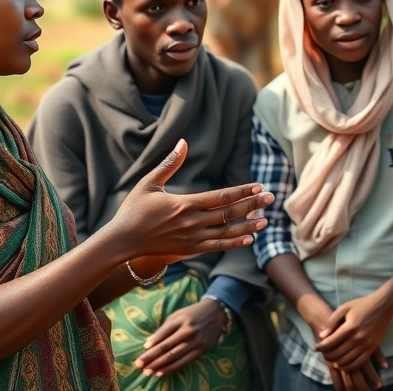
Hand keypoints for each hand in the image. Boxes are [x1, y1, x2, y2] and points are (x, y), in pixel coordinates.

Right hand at [111, 140, 273, 262]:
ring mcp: (192, 238)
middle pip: (229, 213)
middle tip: (271, 198)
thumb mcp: (149, 183)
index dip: (241, 191)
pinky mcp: (189, 250)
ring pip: (226, 232)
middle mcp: (192, 222)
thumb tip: (184, 142)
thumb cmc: (134, 209)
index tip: (258, 186)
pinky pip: (217, 247)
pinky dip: (234, 243)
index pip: (221, 197)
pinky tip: (249, 239)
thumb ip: (169, 164)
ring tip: (266, 220)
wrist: (122, 241)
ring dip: (248, 225)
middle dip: (252, 205)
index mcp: (185, 204)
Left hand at [132, 299, 226, 376]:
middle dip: (151, 358)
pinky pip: (185, 361)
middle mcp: (189, 331)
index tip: (141, 352)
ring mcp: (197, 341)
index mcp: (181, 320)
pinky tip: (162, 372)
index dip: (152, 344)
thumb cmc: (192, 313)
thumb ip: (164, 328)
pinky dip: (173, 368)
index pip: (163, 334)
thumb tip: (149, 343)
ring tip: (148, 372)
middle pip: (167, 347)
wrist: (216, 311)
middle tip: (139, 365)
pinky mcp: (203, 349)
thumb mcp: (177, 315)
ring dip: (160, 366)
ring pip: (175, 356)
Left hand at [301, 297, 385, 390]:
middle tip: (323, 353)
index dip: (320, 347)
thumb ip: (332, 321)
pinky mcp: (372, 348)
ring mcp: (366, 345)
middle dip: (327, 355)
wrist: (384, 304)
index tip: (315, 348)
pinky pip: (358, 363)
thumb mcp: (344, 307)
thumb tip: (321, 336)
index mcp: (350, 327)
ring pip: (347, 362)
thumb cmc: (362, 304)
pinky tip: (343, 363)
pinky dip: (348, 366)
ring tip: (332, 359)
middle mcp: (358, 338)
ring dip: (336, 363)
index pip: (330, 343)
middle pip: (337, 354)